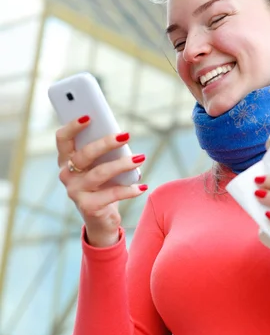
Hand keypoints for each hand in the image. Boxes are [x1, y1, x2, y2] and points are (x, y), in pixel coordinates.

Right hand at [56, 116, 147, 246]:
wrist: (100, 218)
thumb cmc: (102, 184)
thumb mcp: (100, 165)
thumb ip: (104, 150)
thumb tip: (122, 136)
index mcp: (66, 159)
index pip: (63, 139)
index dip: (73, 127)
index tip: (89, 116)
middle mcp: (66, 174)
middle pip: (84, 154)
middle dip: (106, 143)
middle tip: (126, 135)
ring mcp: (75, 191)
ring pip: (100, 173)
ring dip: (122, 164)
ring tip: (140, 158)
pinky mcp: (88, 206)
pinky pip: (111, 195)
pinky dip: (129, 190)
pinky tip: (142, 186)